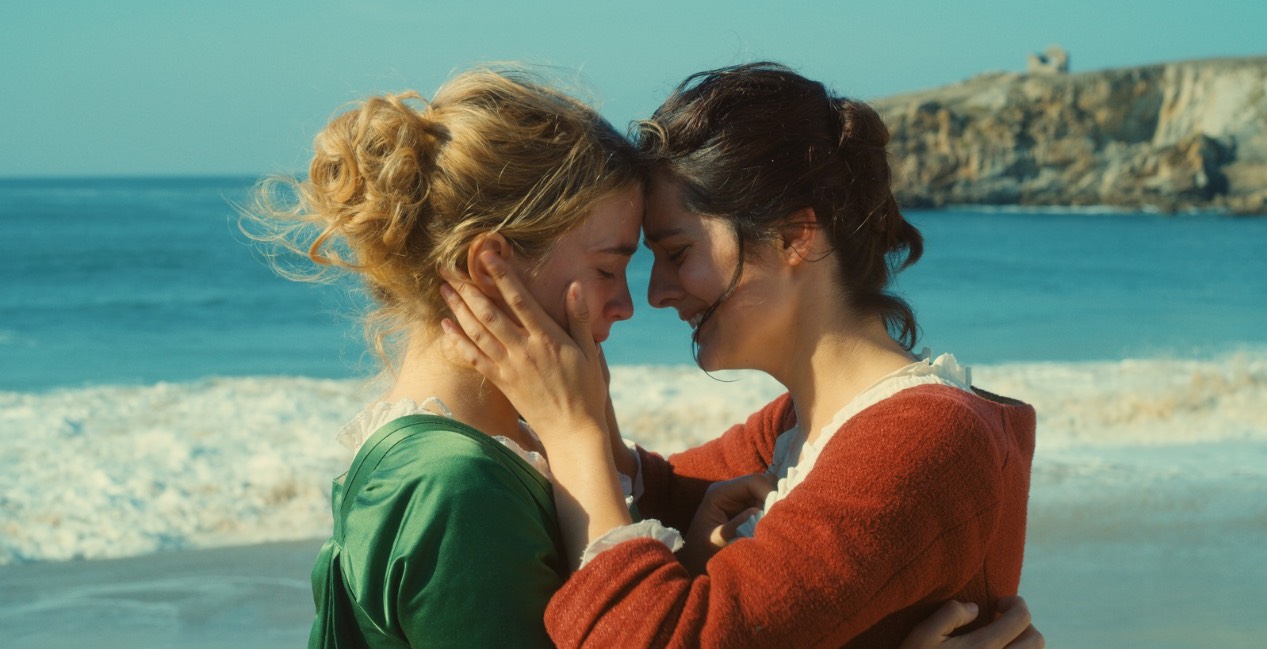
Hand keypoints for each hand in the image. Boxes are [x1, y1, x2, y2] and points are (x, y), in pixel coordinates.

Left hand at [440, 251, 608, 449]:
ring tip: (444, 289)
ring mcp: (510, 366)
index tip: (487, 256)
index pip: (520, 300)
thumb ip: (580, 318)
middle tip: (449, 268)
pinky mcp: (501, 382)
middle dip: (468, 288)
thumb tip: (574, 287)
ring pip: (477, 333)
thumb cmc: (586, 390)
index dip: (502, 276)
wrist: (572, 430)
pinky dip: (457, 341)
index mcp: (547, 338)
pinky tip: (445, 326)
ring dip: (458, 309)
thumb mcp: (590, 352)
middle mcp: (524, 349)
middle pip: (490, 313)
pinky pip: (474, 358)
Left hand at [680, 473, 775, 573]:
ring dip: (773, 506)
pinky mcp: (744, 508)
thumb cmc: (702, 551)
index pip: (752, 481)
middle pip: (762, 484)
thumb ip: (736, 525)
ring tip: (774, 524)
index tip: (778, 511)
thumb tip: (756, 511)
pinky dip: (770, 513)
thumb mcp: (718, 540)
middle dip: (773, 498)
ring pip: (766, 493)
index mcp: (719, 493)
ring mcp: (738, 499)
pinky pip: (764, 504)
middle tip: (778, 518)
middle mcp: (730, 490)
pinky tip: (770, 526)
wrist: (694, 561)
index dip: (769, 491)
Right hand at [898, 597, 1042, 648]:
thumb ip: (950, 614)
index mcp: (983, 648)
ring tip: (1001, 639)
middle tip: (1001, 621)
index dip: (1014, 603)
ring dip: (1023, 643)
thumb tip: (975, 609)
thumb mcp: (924, 634)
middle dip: (1024, 624)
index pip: (1021, 618)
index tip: (996, 604)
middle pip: (1037, 640)